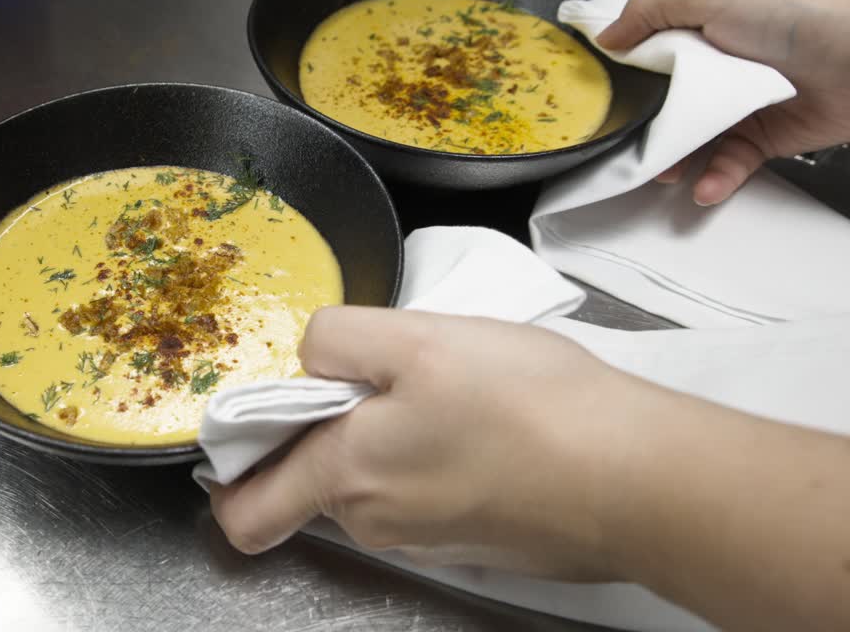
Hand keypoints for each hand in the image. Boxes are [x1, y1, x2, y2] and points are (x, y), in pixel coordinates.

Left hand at [210, 306, 849, 631]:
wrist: (639, 478)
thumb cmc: (528, 404)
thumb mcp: (417, 337)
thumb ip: (338, 340)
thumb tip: (306, 356)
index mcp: (345, 476)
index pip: (246, 512)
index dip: (237, 465)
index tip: (259, 419)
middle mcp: (375, 523)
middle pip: (315, 480)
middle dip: (334, 426)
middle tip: (387, 374)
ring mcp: (426, 540)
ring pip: (375, 482)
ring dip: (390, 437)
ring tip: (448, 392)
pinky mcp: (474, 539)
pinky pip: (426, 494)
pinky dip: (436, 458)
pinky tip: (484, 424)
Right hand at [596, 0, 849, 204]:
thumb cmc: (796, 14)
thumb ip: (649, 8)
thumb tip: (607, 37)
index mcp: (700, 26)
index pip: (646, 53)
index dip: (621, 73)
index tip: (598, 96)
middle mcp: (717, 65)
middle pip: (662, 104)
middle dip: (641, 129)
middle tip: (625, 144)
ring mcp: (739, 103)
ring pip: (691, 141)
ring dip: (673, 162)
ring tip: (666, 172)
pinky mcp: (763, 137)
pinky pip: (728, 165)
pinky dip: (714, 180)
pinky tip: (703, 186)